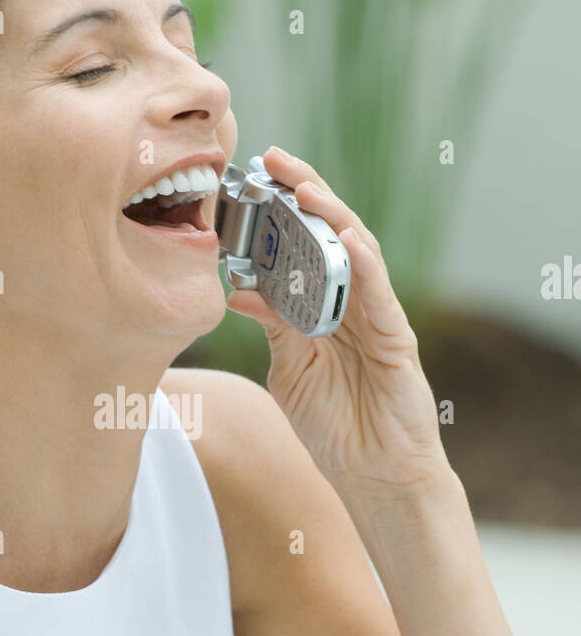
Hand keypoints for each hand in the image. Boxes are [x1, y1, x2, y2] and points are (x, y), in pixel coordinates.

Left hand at [225, 146, 449, 494]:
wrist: (373, 476)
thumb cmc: (335, 426)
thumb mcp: (289, 370)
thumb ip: (273, 326)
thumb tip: (239, 287)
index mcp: (322, 307)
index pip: (301, 245)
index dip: (277, 210)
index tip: (246, 179)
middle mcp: (351, 302)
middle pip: (329, 233)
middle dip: (302, 192)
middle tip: (272, 160)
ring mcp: (376, 316)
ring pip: (356, 251)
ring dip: (331, 214)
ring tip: (302, 185)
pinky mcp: (396, 337)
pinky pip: (380, 292)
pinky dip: (363, 261)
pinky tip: (346, 236)